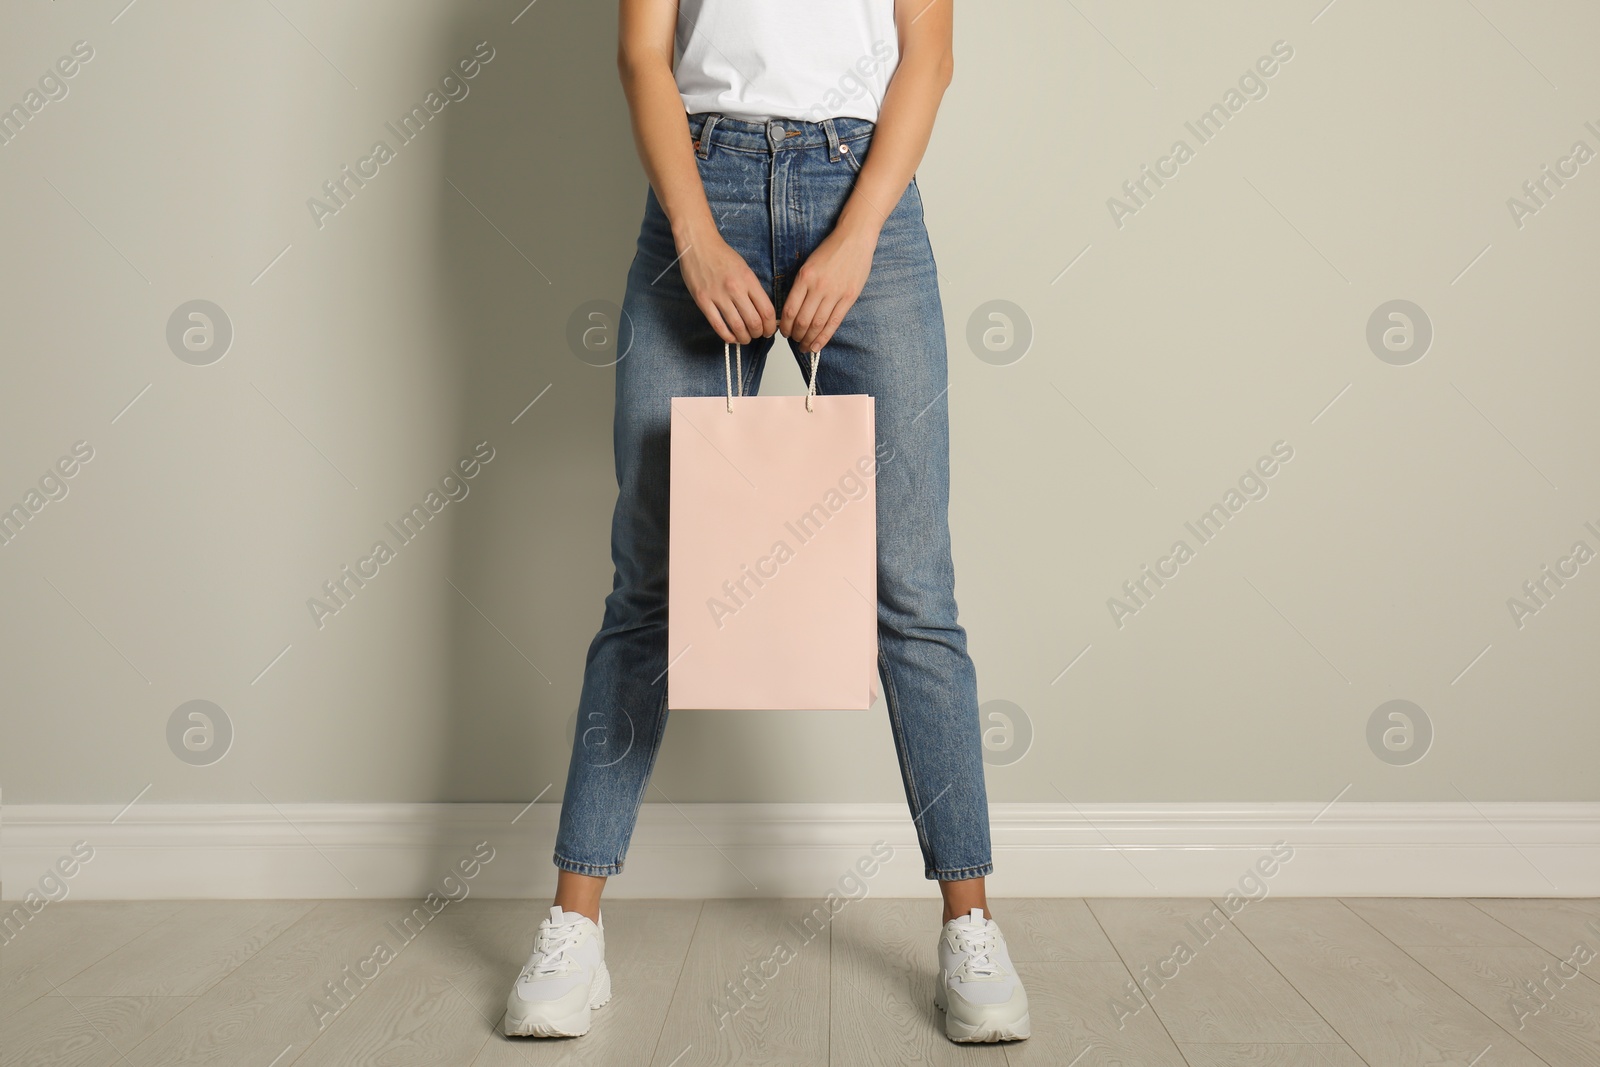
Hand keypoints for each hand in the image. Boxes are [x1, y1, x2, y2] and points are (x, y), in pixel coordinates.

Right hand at [677, 228, 776, 344]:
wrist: (698, 244)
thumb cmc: (721, 255)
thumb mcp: (745, 268)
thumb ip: (753, 289)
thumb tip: (762, 311)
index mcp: (748, 280)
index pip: (767, 310)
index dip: (770, 326)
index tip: (769, 330)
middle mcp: (735, 289)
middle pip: (754, 322)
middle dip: (759, 333)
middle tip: (758, 335)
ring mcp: (718, 296)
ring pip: (737, 327)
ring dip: (744, 338)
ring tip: (745, 338)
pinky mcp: (703, 301)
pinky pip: (718, 325)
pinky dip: (727, 336)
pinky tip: (731, 337)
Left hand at [780, 224, 876, 352]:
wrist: (854, 239)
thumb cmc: (831, 250)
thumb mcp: (808, 265)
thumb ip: (801, 286)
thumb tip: (792, 310)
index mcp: (805, 277)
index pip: (790, 309)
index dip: (785, 325)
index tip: (784, 332)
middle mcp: (818, 287)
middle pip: (802, 321)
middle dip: (795, 335)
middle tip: (793, 340)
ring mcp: (834, 293)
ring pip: (817, 325)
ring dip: (808, 340)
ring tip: (804, 346)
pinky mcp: (848, 298)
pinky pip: (834, 322)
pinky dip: (824, 337)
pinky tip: (817, 346)